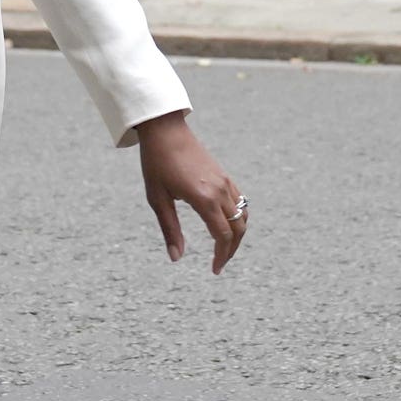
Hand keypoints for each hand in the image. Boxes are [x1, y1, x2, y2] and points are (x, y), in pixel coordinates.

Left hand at [134, 112, 244, 274]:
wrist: (166, 131)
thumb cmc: (157, 164)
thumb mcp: (158, 200)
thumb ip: (170, 230)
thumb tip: (176, 258)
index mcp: (204, 199)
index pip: (222, 236)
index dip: (221, 256)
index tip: (215, 270)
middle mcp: (220, 191)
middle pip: (238, 228)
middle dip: (231, 249)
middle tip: (220, 264)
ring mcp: (225, 182)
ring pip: (243, 215)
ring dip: (237, 234)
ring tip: (224, 248)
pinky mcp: (224, 176)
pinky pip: (240, 202)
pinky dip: (238, 218)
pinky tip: (226, 225)